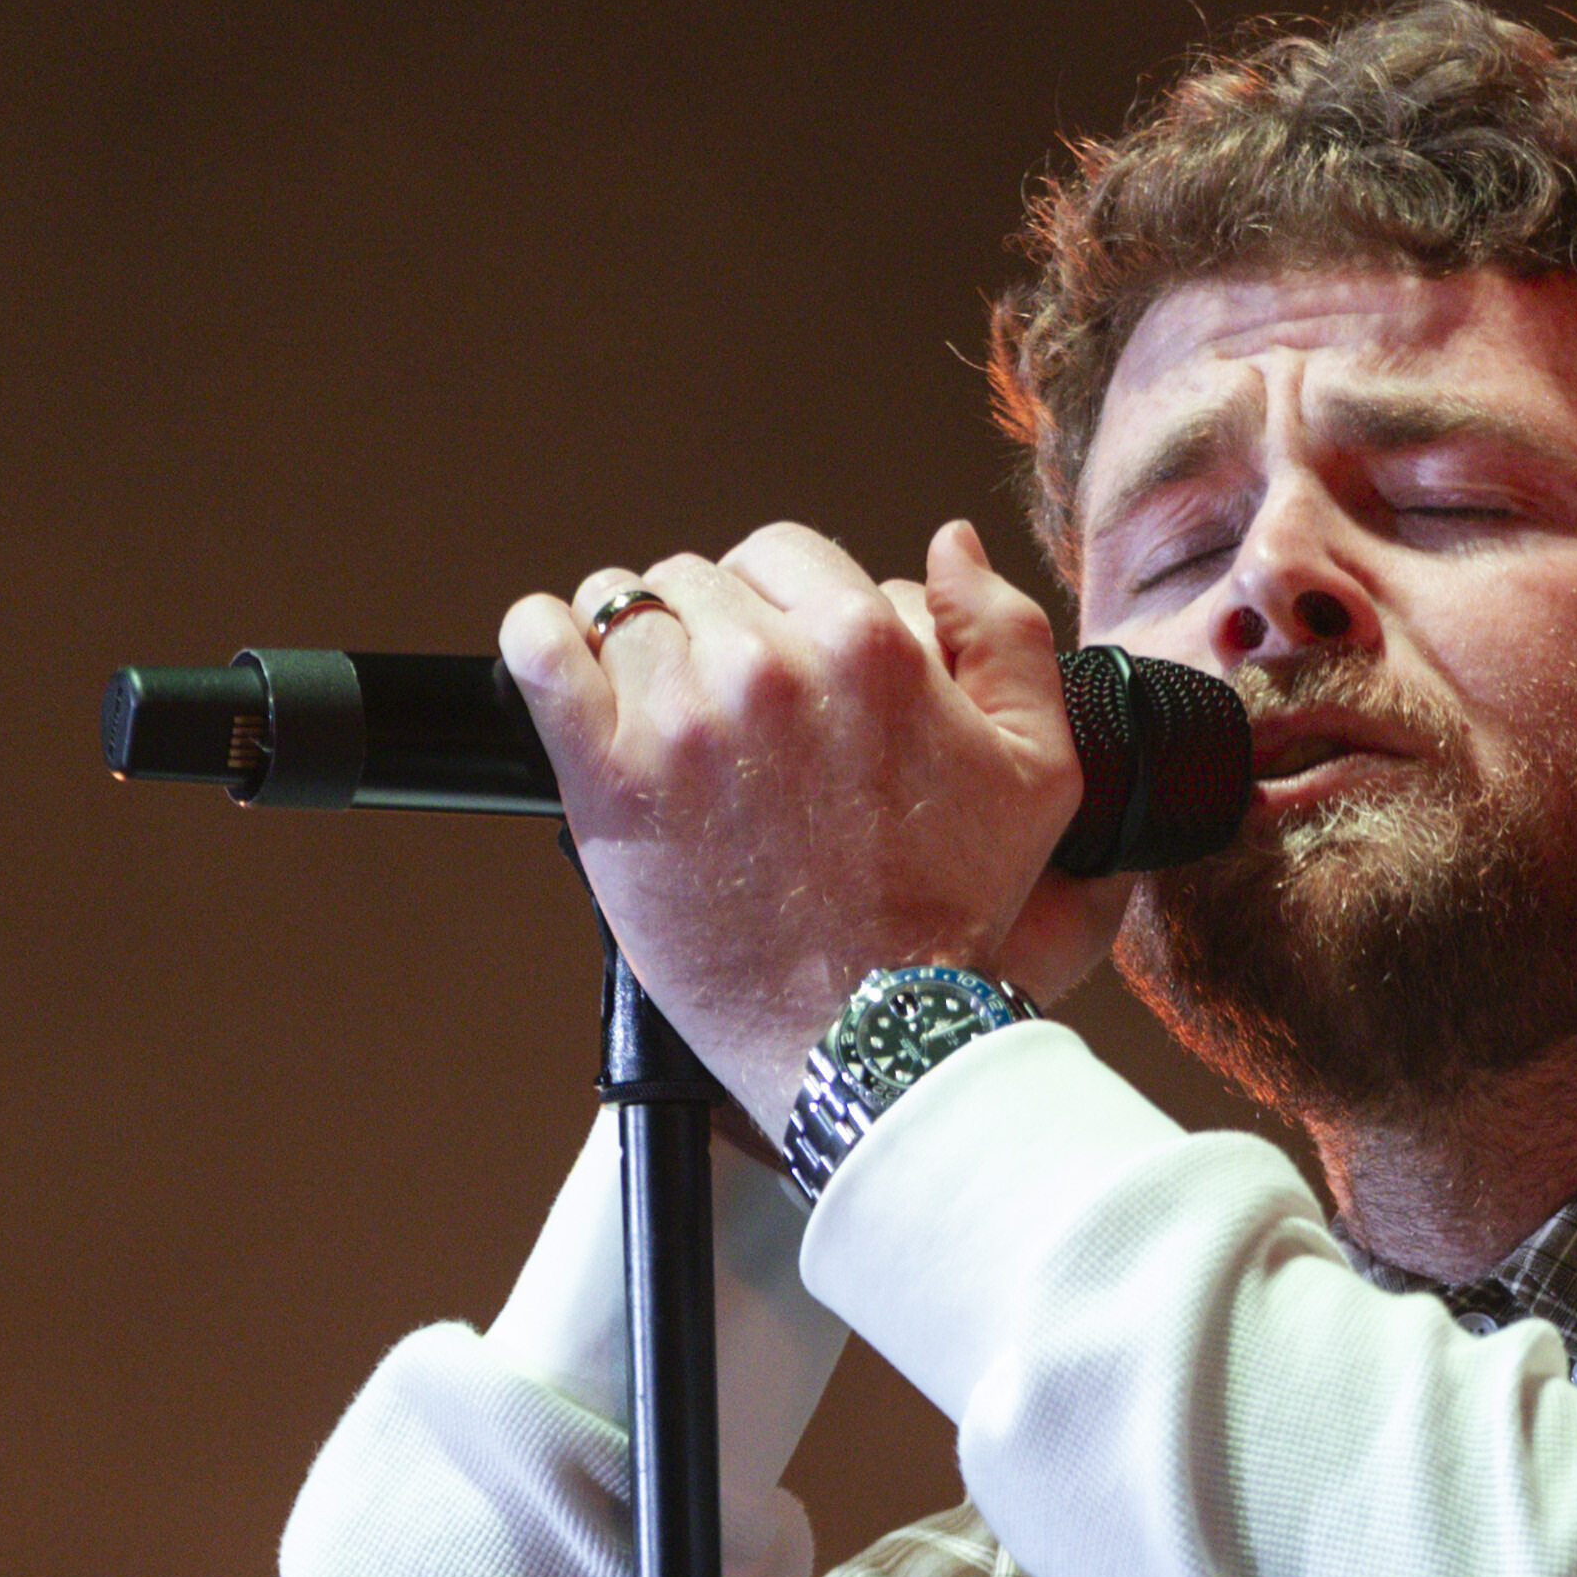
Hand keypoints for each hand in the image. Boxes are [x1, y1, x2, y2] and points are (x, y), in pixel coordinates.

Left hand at [496, 518, 1131, 1139]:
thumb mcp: (1038, 770)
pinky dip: (543, 644)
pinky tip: (566, 674)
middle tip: (729, 715)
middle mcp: (771, 666)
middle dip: (711, 631)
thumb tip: (950, 545)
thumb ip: (1007, 638)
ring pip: (624, 610)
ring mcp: (682, 717)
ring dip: (635, 651)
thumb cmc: (949, 914)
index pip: (784, 554)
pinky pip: (539, 648)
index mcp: (870, 645)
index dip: (780, 604)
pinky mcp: (607, 775)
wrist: (866, 1030)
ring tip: (662, 720)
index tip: (780, 666)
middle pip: (700, 580)